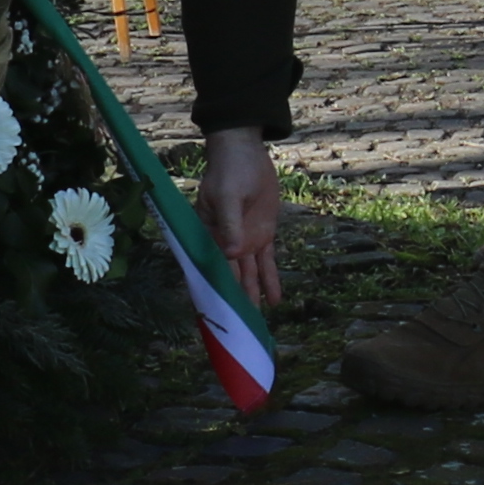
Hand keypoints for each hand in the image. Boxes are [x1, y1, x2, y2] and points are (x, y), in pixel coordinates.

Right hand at [197, 127, 285, 318]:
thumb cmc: (229, 171)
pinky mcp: (262, 235)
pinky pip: (266, 262)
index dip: (210, 293)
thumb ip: (229, 224)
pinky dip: (270, 280)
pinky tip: (275, 299)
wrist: (246, 153)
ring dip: (252, 296)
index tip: (213, 318)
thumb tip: (231, 253)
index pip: (208, 270)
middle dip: (233, 303)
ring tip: (257, 322)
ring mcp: (243, 241)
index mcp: (208, 236)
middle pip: (228, 279)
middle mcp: (224, 244)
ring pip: (248, 275)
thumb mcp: (228, 195)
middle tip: (238, 331)